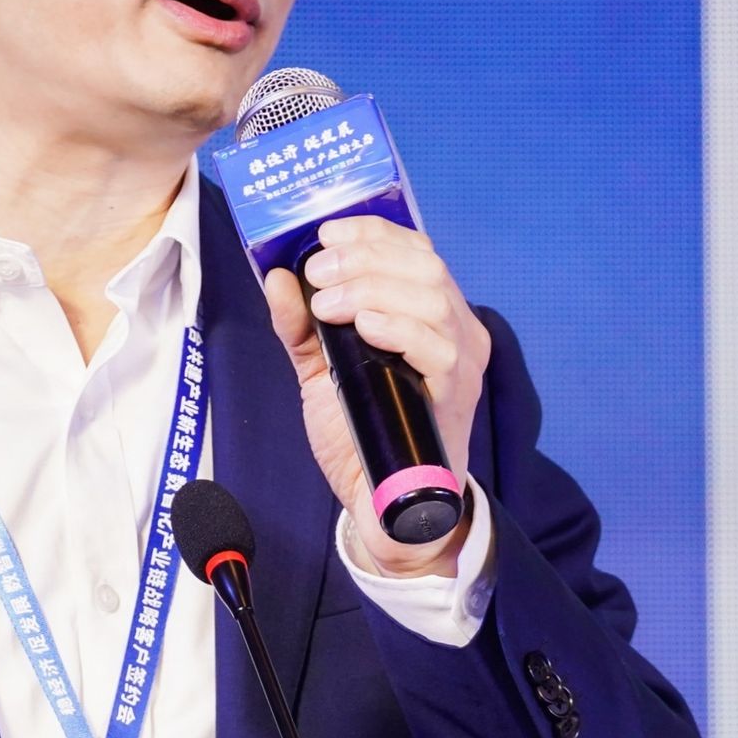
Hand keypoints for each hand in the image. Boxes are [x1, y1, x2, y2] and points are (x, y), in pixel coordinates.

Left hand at [262, 216, 490, 578]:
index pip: (414, 249)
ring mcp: (461, 362)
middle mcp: (455, 329)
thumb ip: (300, 327)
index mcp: (428, 312)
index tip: (325, 233)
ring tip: (327, 305)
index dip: (371, 231)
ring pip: (431, 298)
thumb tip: (276, 277)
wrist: (383, 505)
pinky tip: (364, 327)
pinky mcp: (456, 396)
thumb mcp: (321, 371)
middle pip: (424, 264)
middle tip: (317, 273)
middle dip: (363, 257)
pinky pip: (439, 347)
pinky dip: (398, 327)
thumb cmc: (362, 431)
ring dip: (372, 289)